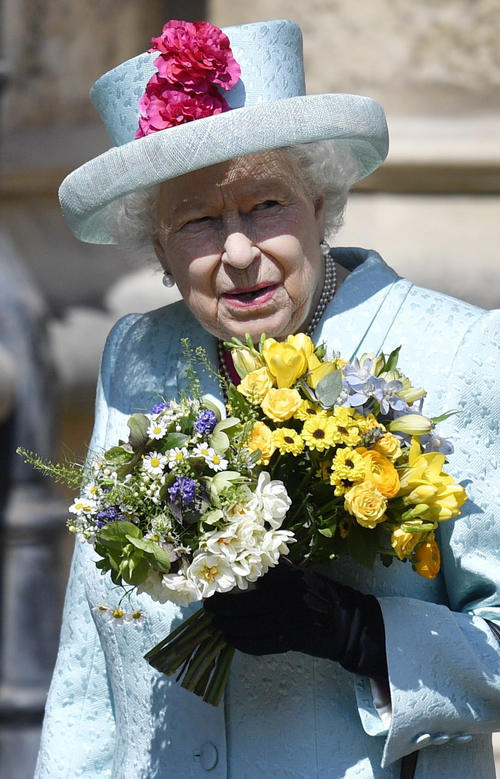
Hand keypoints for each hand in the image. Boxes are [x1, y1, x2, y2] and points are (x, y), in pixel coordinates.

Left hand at [204, 561, 387, 684]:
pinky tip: (232, 640)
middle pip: (243, 605)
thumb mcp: (306, 575)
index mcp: (288, 579)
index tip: (216, 584)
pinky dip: (242, 643)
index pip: (252, 578)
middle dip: (222, 608)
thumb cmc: (326, 595)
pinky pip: (259, 644)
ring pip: (248, 626)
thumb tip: (258, 564)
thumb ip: (282, 572)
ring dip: (228, 627)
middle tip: (209, 608)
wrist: (349, 623)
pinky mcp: (289, 641)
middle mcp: (285, 599)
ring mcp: (287, 622)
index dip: (231, 582)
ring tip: (216, 624)